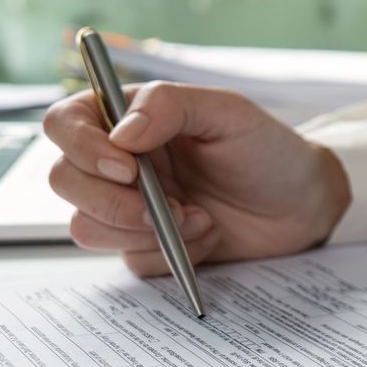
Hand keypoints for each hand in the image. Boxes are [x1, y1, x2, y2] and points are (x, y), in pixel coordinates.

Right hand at [42, 82, 350, 275]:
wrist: (302, 206)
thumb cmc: (267, 150)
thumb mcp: (229, 112)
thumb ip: (170, 106)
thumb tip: (121, 132)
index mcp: (127, 118)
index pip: (64, 122)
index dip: (80, 146)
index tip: (126, 166)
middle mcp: (117, 162)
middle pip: (64, 180)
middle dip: (113, 201)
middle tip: (167, 207)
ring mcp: (127, 206)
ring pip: (87, 226)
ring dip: (144, 230)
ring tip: (200, 219)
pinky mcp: (145, 246)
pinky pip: (129, 261)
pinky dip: (168, 254)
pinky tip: (206, 236)